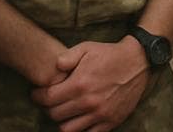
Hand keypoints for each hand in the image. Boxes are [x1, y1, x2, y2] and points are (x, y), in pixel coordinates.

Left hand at [30, 37, 148, 131]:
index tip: (35, 94)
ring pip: (68, 129)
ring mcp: (100, 115)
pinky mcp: (110, 122)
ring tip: (63, 111)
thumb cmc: (108, 54)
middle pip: (55, 115)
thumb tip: (54, 67)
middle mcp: (88, 102)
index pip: (48, 99)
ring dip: (62, 121)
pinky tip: (78, 119)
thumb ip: (67, 57)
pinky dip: (79, 129)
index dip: (37, 97)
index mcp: (80, 84)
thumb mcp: (86, 48)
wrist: (137, 63)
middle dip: (47, 108)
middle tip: (48, 102)